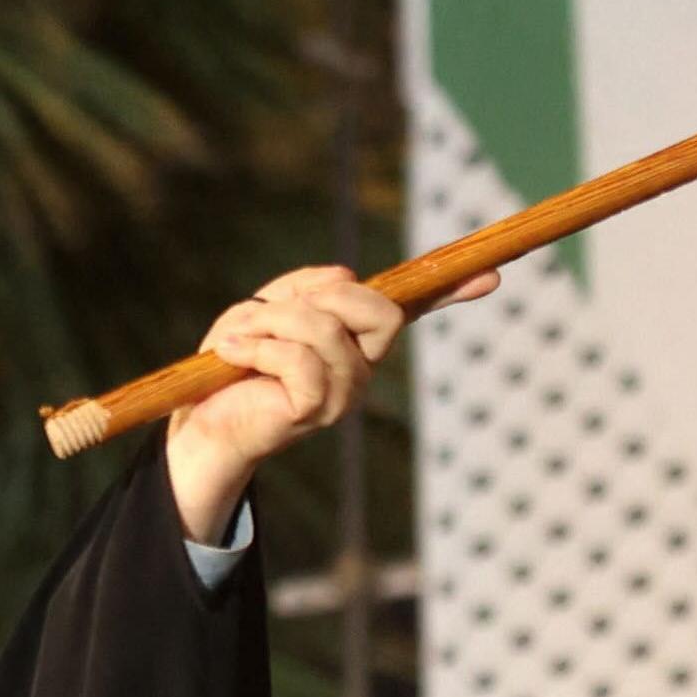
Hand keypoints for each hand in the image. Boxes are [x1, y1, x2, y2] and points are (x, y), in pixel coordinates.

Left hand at [162, 263, 487, 541]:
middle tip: (270, 309)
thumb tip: (347, 274)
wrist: (200, 423)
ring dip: (269, 321)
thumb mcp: (265, 311)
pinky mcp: (317, 410)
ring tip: (236, 339)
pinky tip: (233, 353)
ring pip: (325, 327)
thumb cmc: (233, 366)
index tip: (495, 274)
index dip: (453, 292)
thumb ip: (303, 288)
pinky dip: (258, 347)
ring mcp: (345, 393)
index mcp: (356, 340)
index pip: (414, 311)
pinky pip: (299, 359)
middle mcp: (362, 368)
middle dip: (323, 295)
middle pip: (380, 310)